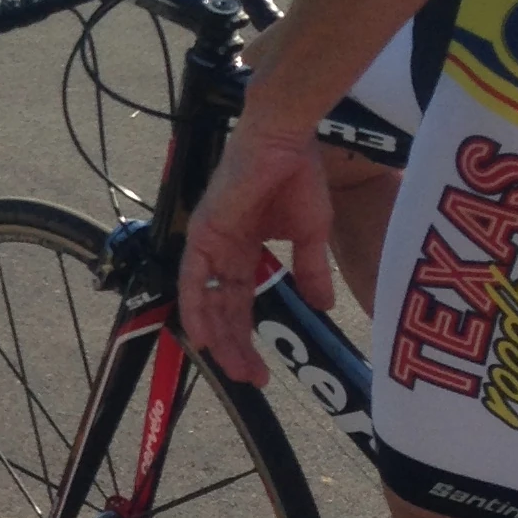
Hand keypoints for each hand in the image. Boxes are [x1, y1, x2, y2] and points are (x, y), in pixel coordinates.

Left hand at [176, 114, 335, 385]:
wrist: (287, 139)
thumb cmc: (299, 175)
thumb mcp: (311, 233)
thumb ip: (310, 270)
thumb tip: (323, 306)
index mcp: (245, 249)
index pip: (242, 303)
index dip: (248, 337)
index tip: (262, 371)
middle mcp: (224, 250)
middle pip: (224, 309)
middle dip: (236, 346)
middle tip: (252, 378)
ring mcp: (212, 241)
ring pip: (208, 300)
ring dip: (219, 335)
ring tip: (234, 368)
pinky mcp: (206, 231)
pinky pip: (194, 277)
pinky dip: (196, 307)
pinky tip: (203, 336)